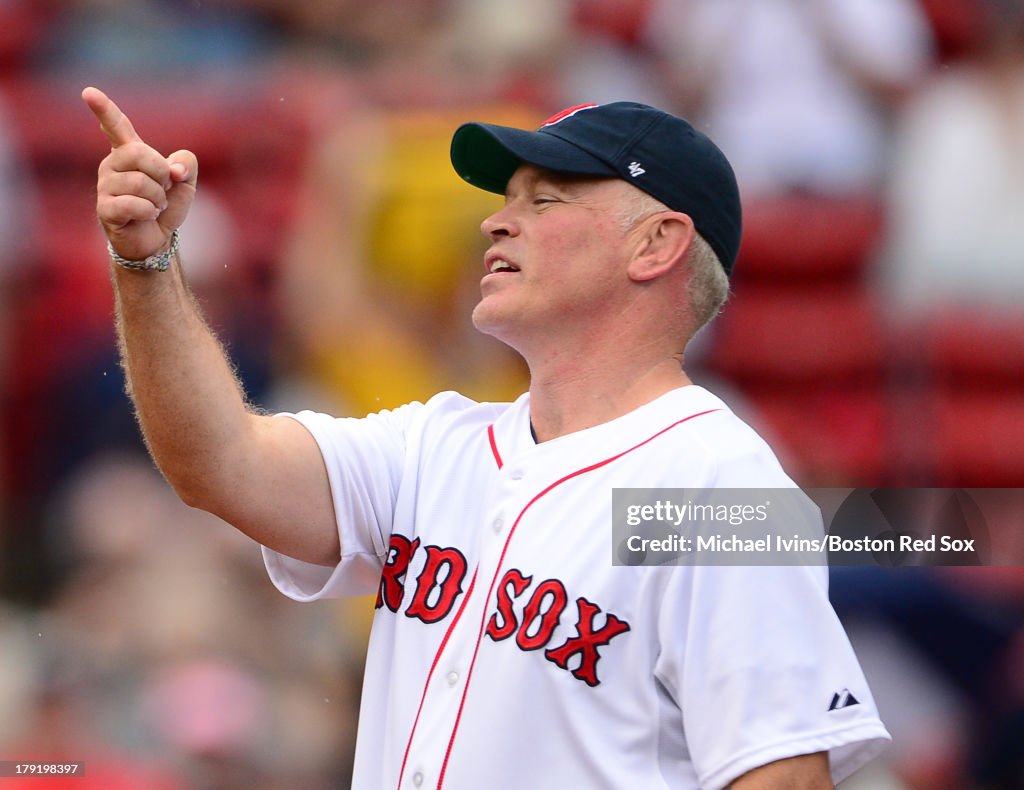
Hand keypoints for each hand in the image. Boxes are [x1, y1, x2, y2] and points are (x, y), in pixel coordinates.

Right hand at [82, 86, 197, 260]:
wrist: (156, 238)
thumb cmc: (165, 205)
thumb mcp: (185, 182)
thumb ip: (187, 164)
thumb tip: (175, 168)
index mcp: (129, 152)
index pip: (116, 126)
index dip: (104, 109)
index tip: (88, 92)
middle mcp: (112, 164)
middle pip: (139, 153)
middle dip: (161, 173)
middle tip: (164, 189)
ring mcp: (105, 186)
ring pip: (140, 182)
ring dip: (158, 198)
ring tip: (155, 205)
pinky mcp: (105, 209)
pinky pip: (133, 204)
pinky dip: (149, 211)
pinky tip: (147, 216)